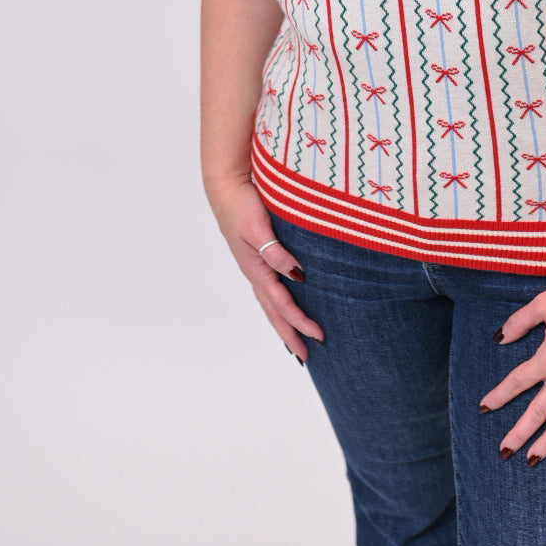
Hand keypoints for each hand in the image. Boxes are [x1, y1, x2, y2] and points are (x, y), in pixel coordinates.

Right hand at [207, 176, 323, 360]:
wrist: (227, 188)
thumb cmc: (243, 205)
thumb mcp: (259, 227)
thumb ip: (276, 252)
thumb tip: (297, 275)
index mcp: (256, 269)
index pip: (282, 304)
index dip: (299, 321)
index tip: (318, 336)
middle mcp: (256, 272)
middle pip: (274, 312)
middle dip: (290, 334)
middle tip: (307, 357)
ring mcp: (255, 266)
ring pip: (271, 303)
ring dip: (284, 323)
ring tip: (296, 341)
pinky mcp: (257, 256)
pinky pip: (270, 287)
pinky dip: (279, 304)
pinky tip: (287, 305)